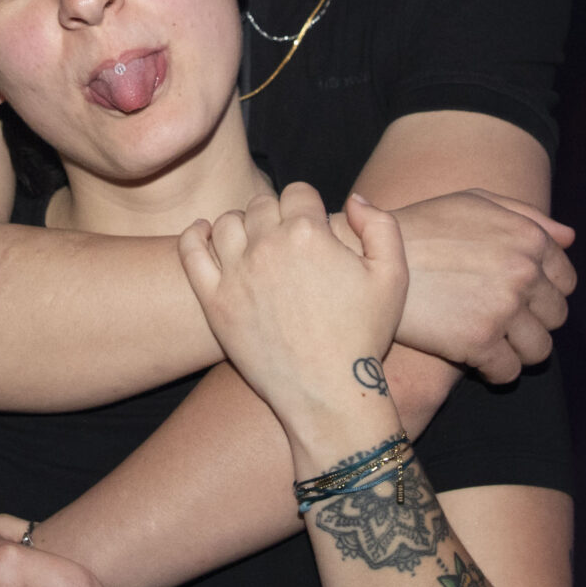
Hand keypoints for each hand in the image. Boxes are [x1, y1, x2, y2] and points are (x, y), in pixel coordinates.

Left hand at [180, 184, 408, 431]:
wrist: (328, 394)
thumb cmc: (364, 336)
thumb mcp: (394, 275)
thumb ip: (380, 224)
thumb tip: (353, 198)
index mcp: (309, 233)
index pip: (298, 192)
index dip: (309, 205)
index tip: (314, 226)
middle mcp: (268, 246)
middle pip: (262, 204)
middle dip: (277, 215)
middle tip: (289, 242)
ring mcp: (236, 273)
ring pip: (228, 223)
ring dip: (243, 225)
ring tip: (256, 244)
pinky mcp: (214, 301)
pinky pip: (191, 252)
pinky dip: (195, 235)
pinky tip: (204, 233)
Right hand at [388, 190, 574, 382]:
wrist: (366, 258)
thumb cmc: (421, 228)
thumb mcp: (472, 202)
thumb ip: (525, 216)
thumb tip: (570, 238)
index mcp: (528, 238)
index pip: (566, 281)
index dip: (544, 293)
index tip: (519, 299)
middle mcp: (523, 272)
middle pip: (556, 317)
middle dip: (533, 322)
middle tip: (500, 321)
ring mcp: (503, 309)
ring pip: (539, 350)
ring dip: (519, 351)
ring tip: (491, 343)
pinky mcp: (478, 342)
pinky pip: (508, 372)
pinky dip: (495, 372)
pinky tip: (475, 360)